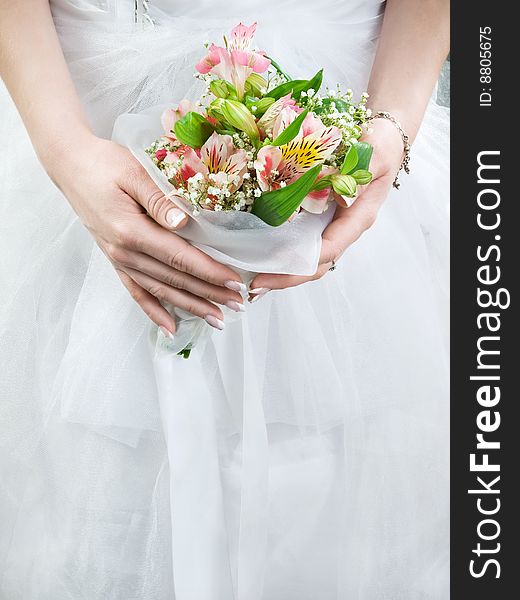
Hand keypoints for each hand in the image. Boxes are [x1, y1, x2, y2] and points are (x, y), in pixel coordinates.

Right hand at [49, 134, 245, 333]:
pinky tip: (170, 328)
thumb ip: (159, 199)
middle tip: (238, 304)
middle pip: (175, 279)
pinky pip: (136, 293)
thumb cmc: (103, 164)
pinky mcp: (116, 261)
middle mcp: (125, 252)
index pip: (180, 257)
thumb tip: (184, 222)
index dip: (209, 272)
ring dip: (190, 307)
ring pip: (161, 290)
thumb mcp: (133, 172)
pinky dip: (154, 312)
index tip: (234, 283)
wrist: (70, 166)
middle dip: (209, 294)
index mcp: (131, 231)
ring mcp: (119, 260)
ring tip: (217, 320)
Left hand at [249, 118, 403, 297]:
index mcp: (357, 219)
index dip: (299, 265)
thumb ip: (355, 175)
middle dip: (285, 278)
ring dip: (281, 271)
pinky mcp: (320, 219)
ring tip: (252, 280)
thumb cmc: (381, 145)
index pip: (328, 250)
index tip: (271, 269)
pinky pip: (301, 242)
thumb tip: (330, 192)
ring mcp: (331, 226)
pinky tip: (259, 256)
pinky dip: (281, 252)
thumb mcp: (374, 155)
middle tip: (254, 287)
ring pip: (307, 259)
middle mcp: (343, 228)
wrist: (383, 138)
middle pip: (315, 265)